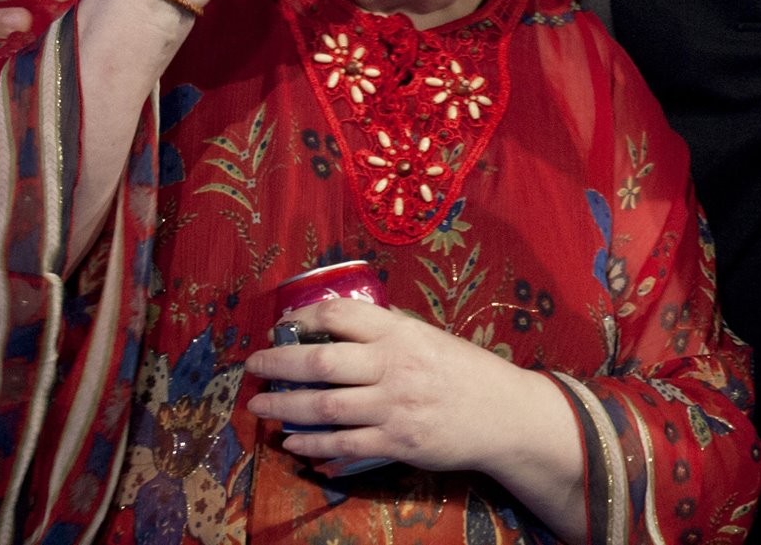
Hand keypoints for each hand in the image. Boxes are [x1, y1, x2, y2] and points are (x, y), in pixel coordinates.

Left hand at [244, 298, 559, 479]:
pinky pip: (343, 444)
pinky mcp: (397, 443)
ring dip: (284, 408)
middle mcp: (395, 367)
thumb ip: (391, 331)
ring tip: (260, 407)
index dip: (304, 317)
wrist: (506, 414)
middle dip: (278, 364)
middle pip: (321, 364)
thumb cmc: (467, 372)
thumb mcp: (431, 338)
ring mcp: (394, 408)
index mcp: (402, 334)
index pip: (342, 316)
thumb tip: (344, 323)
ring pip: (324, 408)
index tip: (282, 324)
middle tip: (254, 365)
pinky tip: (293, 442)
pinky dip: (312, 445)